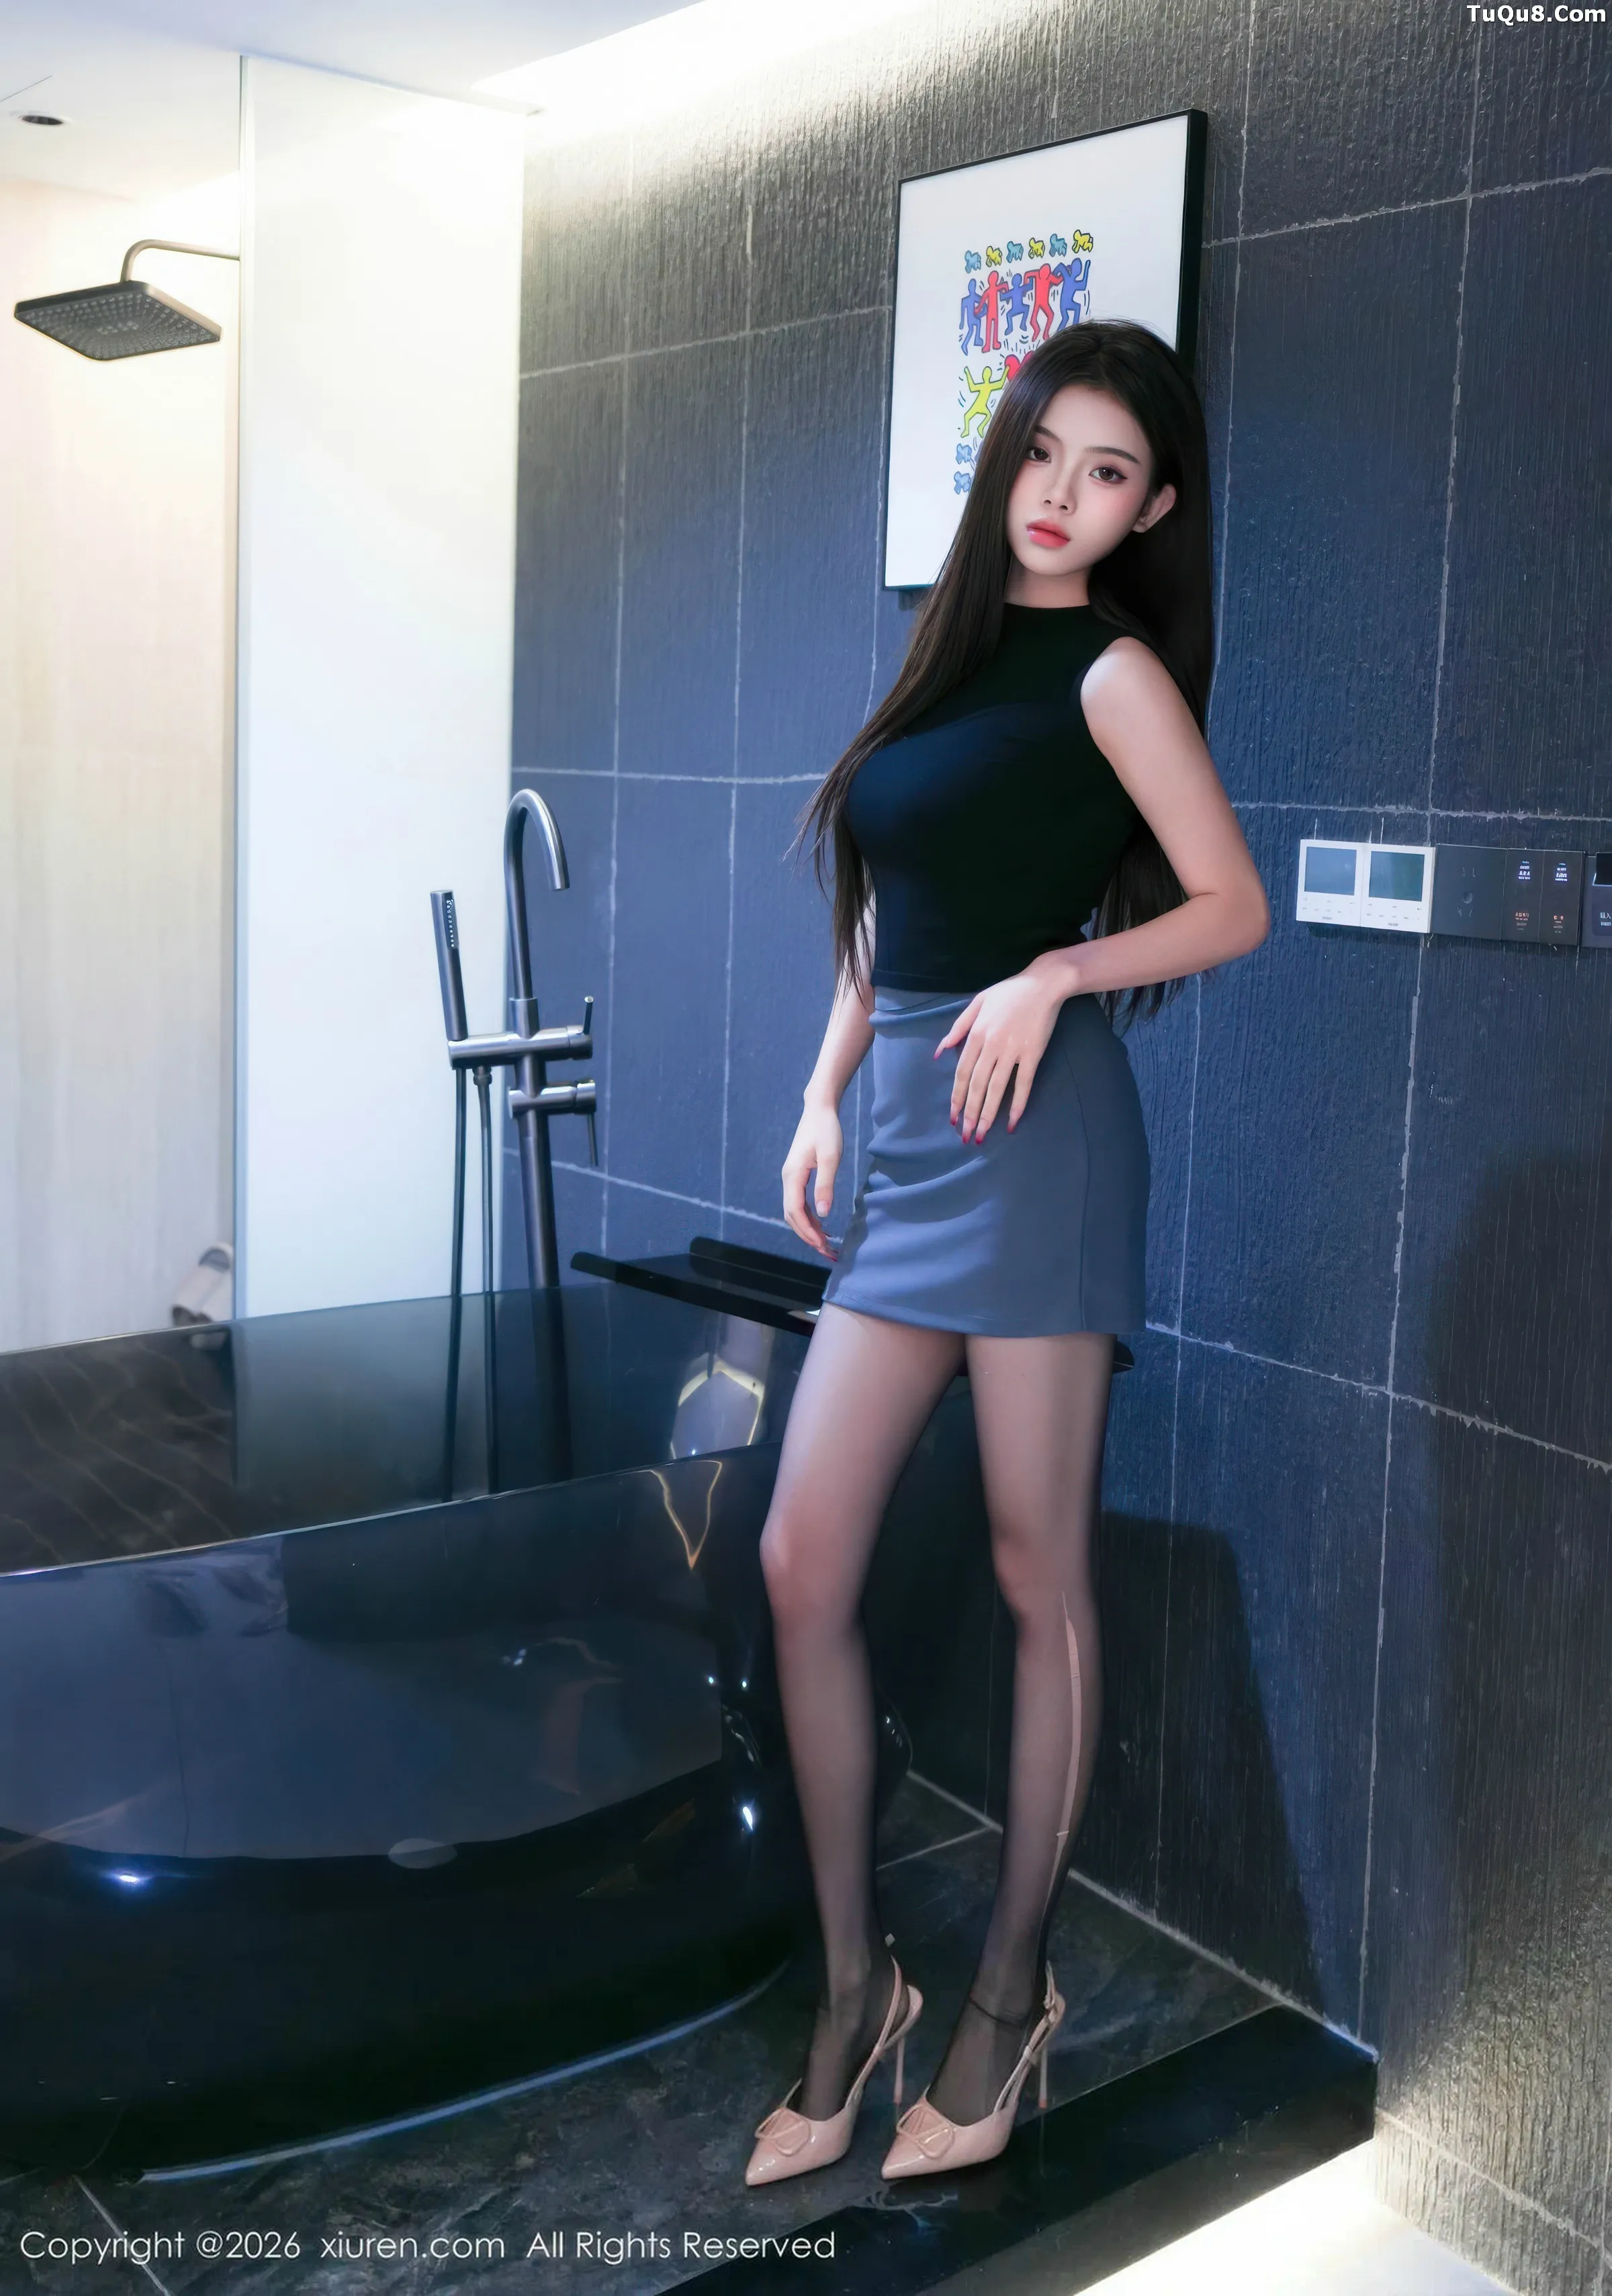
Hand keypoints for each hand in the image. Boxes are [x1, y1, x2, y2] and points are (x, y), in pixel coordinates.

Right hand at [782, 1099, 843, 1257]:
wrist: (819, 1109)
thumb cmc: (827, 1131)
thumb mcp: (831, 1157)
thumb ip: (825, 1185)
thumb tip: (823, 1214)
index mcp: (792, 1176)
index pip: (795, 1212)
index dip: (807, 1232)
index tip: (823, 1246)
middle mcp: (788, 1179)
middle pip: (792, 1216)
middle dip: (808, 1236)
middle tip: (828, 1252)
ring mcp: (791, 1178)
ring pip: (795, 1212)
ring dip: (808, 1229)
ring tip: (826, 1244)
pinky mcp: (798, 1176)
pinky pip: (799, 1203)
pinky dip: (809, 1218)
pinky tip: (822, 1225)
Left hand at [935, 957, 1073, 1141]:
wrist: (1044, 983)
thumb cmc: (1010, 992)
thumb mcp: (978, 1002)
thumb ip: (958, 1027)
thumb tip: (939, 1051)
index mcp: (976, 1034)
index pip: (962, 1073)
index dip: (956, 1097)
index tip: (952, 1117)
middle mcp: (991, 1045)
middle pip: (976, 1086)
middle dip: (969, 1113)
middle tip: (965, 1135)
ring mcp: (1012, 1051)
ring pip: (996, 1089)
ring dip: (987, 1114)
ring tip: (982, 1134)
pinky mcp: (1033, 1054)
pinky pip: (1023, 1084)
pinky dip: (1016, 1104)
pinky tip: (1011, 1122)